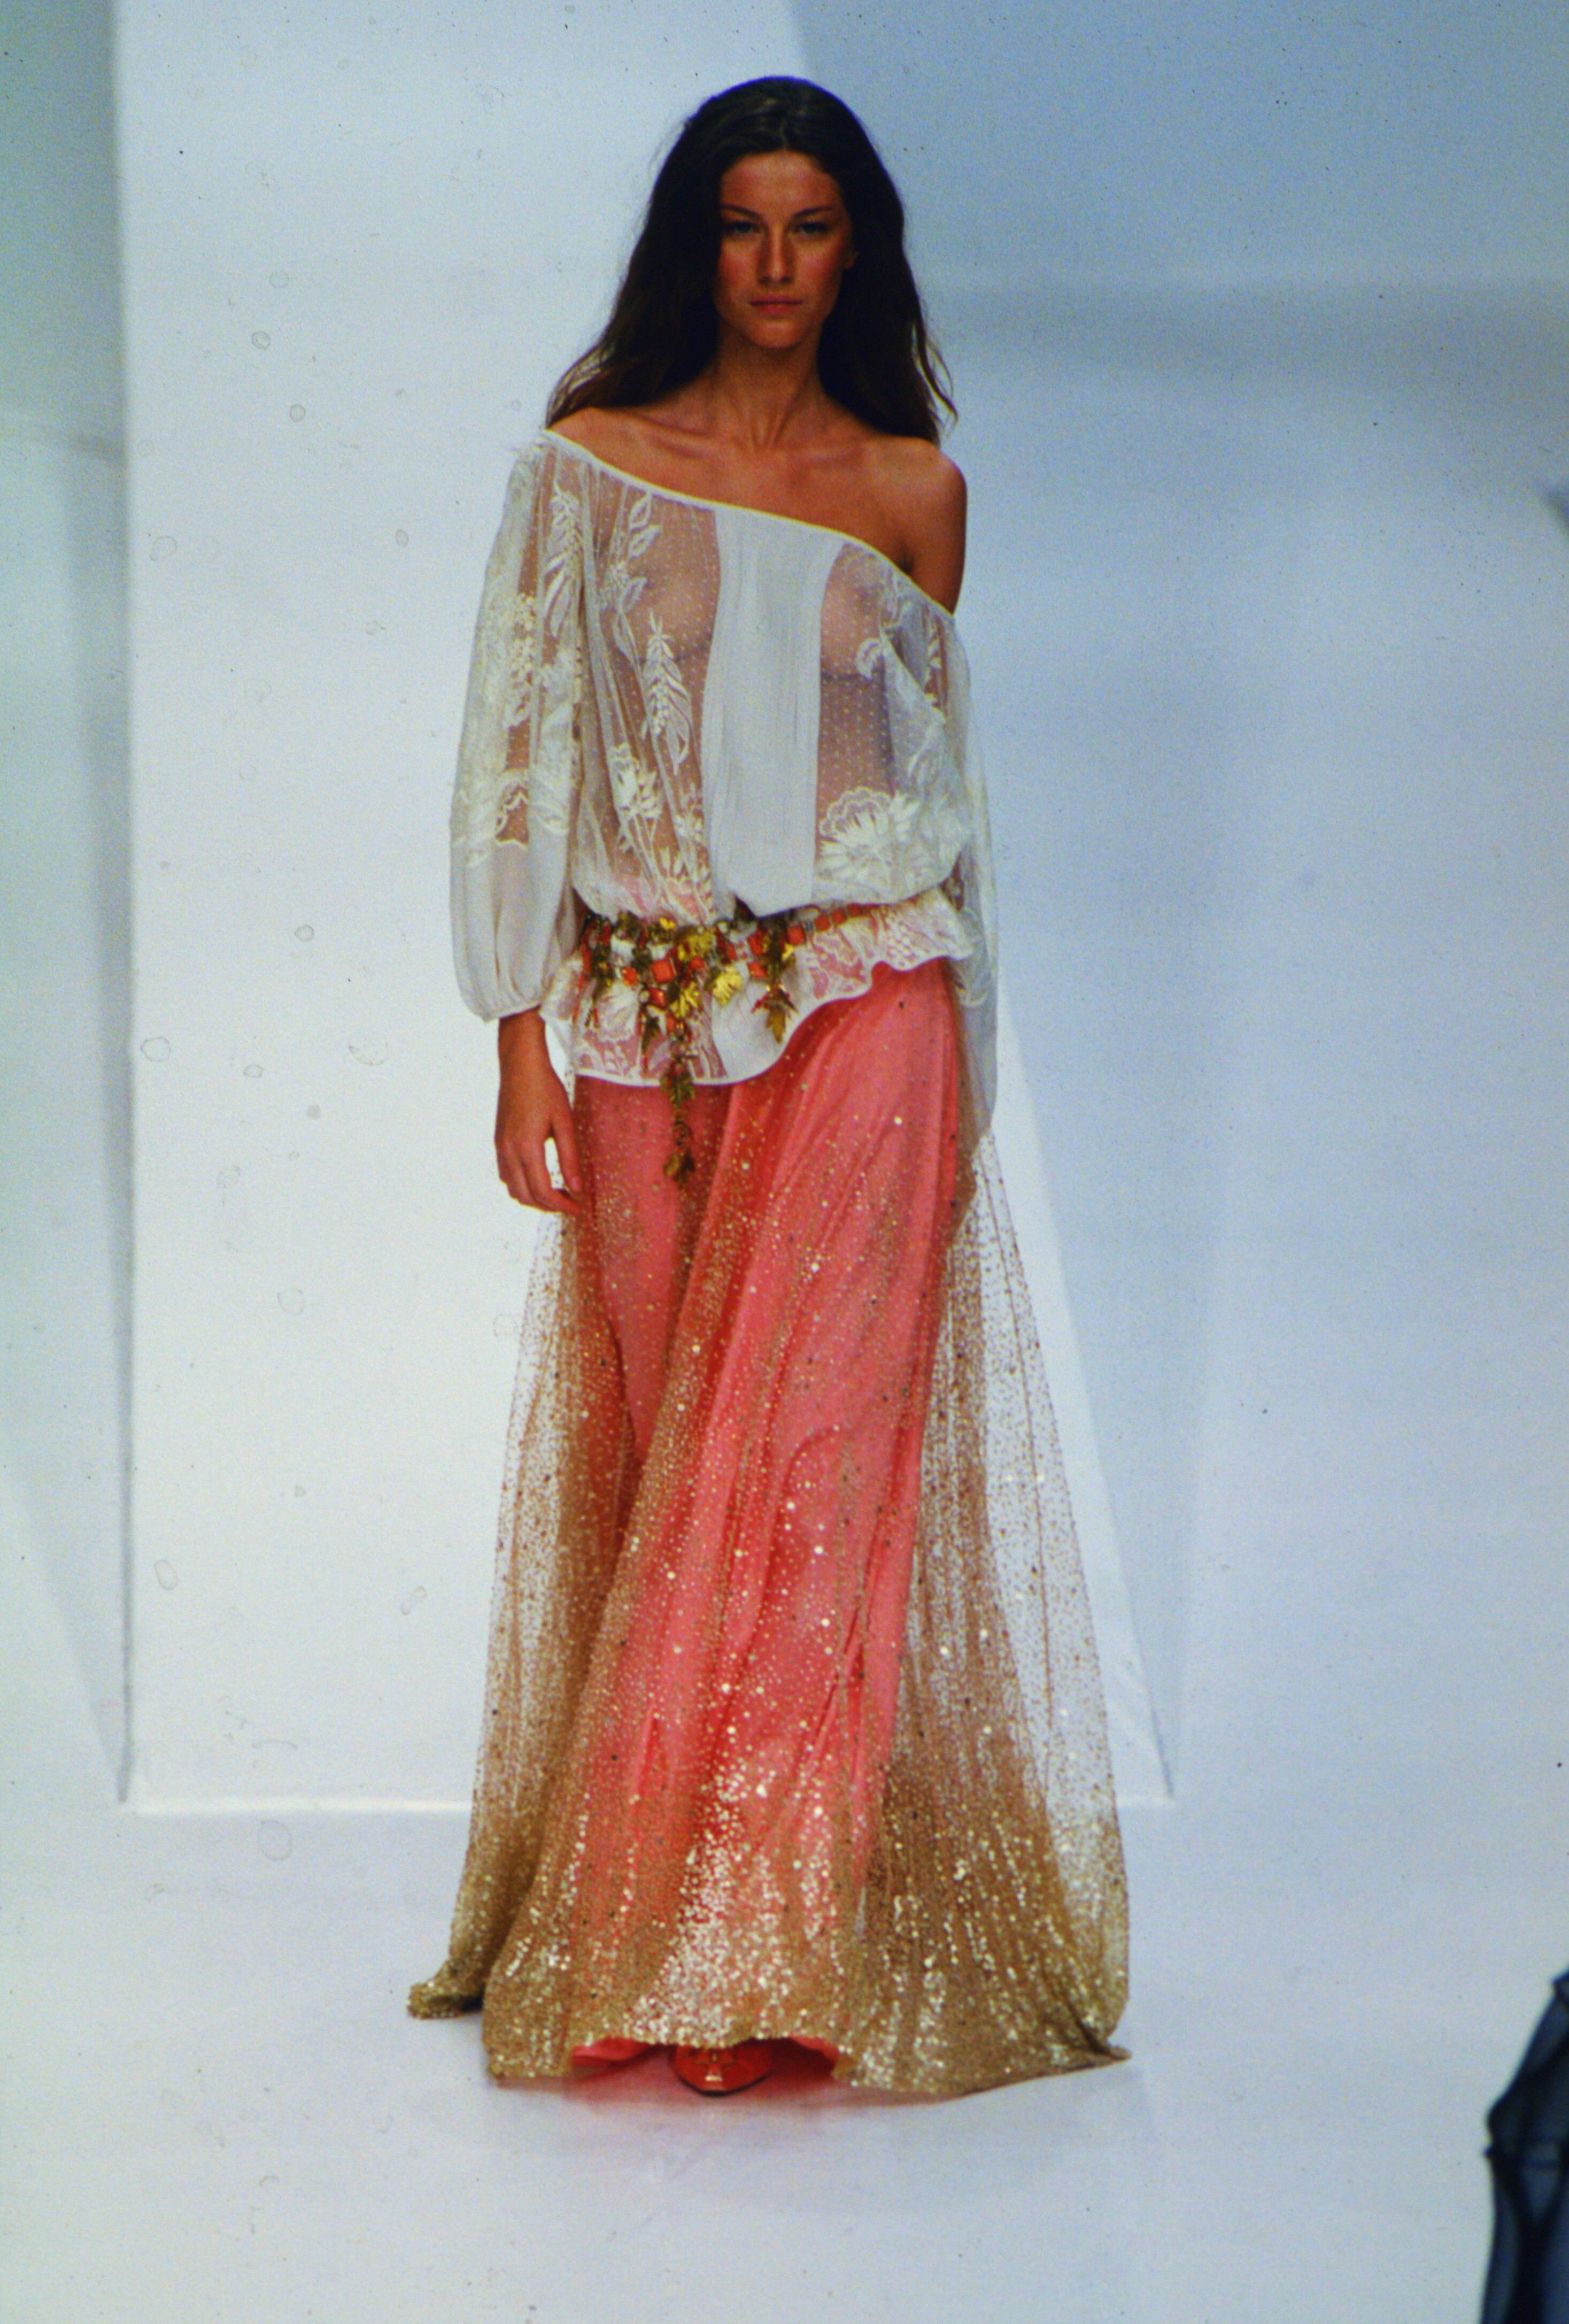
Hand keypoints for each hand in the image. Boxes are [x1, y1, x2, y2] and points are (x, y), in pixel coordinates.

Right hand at [494, 1010, 582, 1213]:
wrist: (519, 1065)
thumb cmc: (545, 1088)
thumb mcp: (564, 1121)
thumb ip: (570, 1157)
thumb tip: (577, 1187)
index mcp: (526, 1147)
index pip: (542, 1191)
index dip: (561, 1205)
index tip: (578, 1207)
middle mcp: (508, 1151)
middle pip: (526, 1196)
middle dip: (549, 1206)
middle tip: (570, 1202)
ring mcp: (500, 1148)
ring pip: (513, 1189)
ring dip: (534, 1198)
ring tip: (557, 1192)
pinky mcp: (498, 1142)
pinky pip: (507, 1175)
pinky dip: (522, 1185)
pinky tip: (540, 1177)